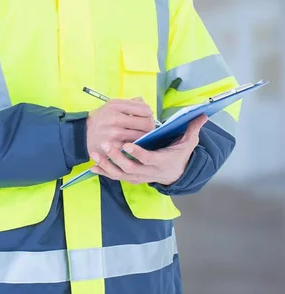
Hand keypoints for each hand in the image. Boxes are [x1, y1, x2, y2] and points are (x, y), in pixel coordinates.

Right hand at [86, 97, 155, 157]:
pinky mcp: (115, 147)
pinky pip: (133, 146)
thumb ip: (130, 103)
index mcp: (116, 106)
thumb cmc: (100, 119)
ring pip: (142, 136)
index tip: (148, 116)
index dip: (149, 114)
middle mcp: (116, 118)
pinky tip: (133, 143)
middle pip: (146, 123)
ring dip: (144, 137)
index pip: (144, 109)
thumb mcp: (111, 105)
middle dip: (150, 126)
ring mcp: (115, 133)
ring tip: (140, 135)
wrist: (82, 134)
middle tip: (147, 128)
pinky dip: (136, 145)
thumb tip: (146, 106)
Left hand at [90, 114, 207, 185]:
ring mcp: (138, 177)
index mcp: (160, 162)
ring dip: (107, 165)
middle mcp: (148, 172)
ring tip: (95, 154)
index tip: (128, 144)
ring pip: (120, 174)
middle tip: (106, 145)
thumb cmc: (179, 155)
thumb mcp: (188, 143)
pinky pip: (115, 177)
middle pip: (130, 168)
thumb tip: (202, 115)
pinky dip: (104, 171)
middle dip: (117, 157)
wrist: (175, 174)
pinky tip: (92, 165)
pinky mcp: (131, 178)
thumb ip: (192, 129)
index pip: (148, 159)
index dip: (138, 153)